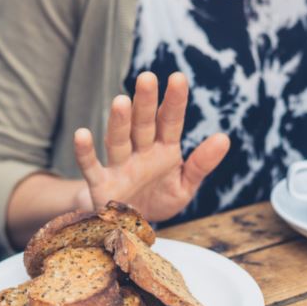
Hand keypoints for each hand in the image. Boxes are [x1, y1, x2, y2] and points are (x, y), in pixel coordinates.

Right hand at [72, 72, 229, 221]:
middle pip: (143, 124)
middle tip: (147, 77)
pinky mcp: (101, 184)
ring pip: (118, 140)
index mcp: (164, 150)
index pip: (170, 121)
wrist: (131, 227)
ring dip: (119, 122)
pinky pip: (91, 167)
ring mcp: (119, 166)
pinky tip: (82, 135)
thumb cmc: (159, 199)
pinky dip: (85, 152)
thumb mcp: (185, 185)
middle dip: (144, 103)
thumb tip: (224, 138)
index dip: (174, 101)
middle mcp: (140, 152)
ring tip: (120, 101)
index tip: (178, 78)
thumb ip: (202, 164)